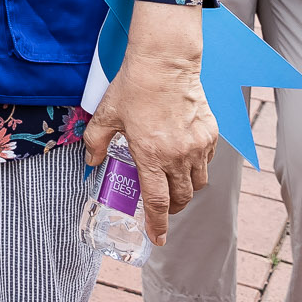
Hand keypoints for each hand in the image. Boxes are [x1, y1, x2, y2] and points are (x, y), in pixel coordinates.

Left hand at [81, 2, 213, 244]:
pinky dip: (197, 168)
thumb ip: (96, 142)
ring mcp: (197, 146)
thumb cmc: (133, 87)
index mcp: (151, 155)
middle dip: (171, 208)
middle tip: (161, 208)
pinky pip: (206, 162)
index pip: (157, 202)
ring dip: (186, 190)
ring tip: (172, 185)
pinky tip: (184, 159)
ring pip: (198, 184)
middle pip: (180, 198)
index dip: (158, 224)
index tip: (158, 239)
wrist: (165, 63)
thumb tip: (91, 161)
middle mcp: (178, 156)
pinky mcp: (210, 134)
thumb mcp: (106, 115)